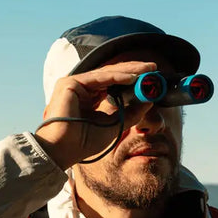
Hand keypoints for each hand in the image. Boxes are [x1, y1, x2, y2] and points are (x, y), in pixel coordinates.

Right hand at [34, 61, 156, 168]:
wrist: (63, 150)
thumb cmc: (84, 142)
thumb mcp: (114, 125)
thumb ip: (130, 113)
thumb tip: (149, 101)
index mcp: (89, 98)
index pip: (113, 83)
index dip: (132, 79)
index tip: (150, 77)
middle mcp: (81, 88)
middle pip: (111, 75)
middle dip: (134, 70)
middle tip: (153, 67)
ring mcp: (74, 84)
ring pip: (107, 73)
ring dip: (129, 70)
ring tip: (147, 69)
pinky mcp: (70, 83)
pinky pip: (99, 77)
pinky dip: (118, 76)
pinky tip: (133, 77)